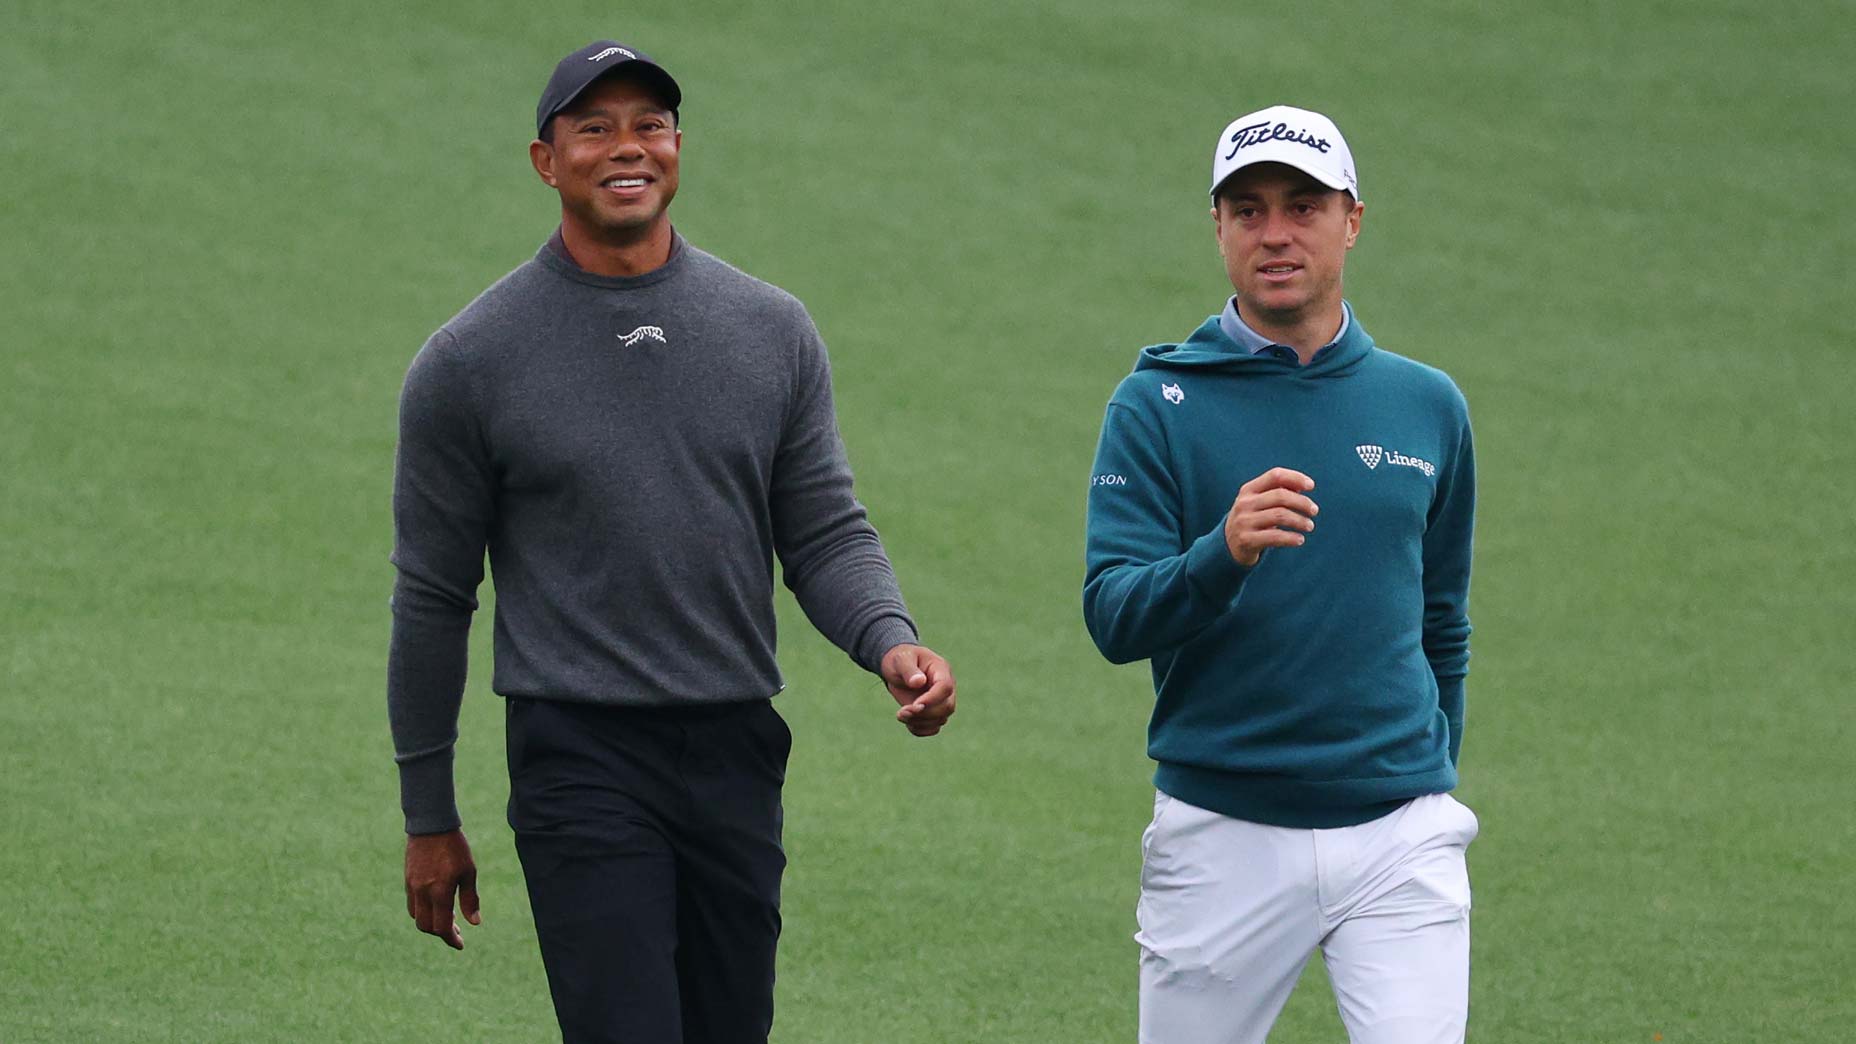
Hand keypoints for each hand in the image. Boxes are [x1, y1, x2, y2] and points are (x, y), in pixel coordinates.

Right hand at [405, 829, 479, 949]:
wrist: (431, 825)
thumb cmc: (455, 847)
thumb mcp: (468, 872)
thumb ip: (470, 899)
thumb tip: (475, 923)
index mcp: (439, 892)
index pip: (441, 927)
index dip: (451, 939)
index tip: (460, 944)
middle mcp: (422, 893)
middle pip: (426, 926)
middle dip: (440, 933)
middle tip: (456, 931)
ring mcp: (412, 887)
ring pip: (417, 916)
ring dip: (430, 922)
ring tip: (447, 918)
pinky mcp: (407, 880)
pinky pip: (412, 904)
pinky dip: (423, 911)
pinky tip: (436, 904)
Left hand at [880, 644, 955, 736]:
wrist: (897, 668)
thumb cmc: (900, 659)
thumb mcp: (901, 660)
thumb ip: (909, 670)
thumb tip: (919, 682)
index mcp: (941, 670)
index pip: (945, 687)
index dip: (932, 699)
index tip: (914, 705)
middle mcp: (946, 687)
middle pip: (947, 707)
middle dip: (925, 713)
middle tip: (902, 712)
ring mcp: (941, 701)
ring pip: (940, 719)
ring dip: (919, 722)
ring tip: (900, 714)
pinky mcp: (933, 713)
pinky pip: (933, 728)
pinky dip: (920, 730)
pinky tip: (906, 721)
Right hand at [1223, 467, 1317, 566]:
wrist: (1229, 544)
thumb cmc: (1253, 518)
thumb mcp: (1260, 502)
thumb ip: (1279, 491)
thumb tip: (1303, 485)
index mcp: (1249, 489)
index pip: (1275, 475)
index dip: (1296, 478)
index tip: (1311, 486)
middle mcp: (1244, 503)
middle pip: (1280, 496)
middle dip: (1302, 502)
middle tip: (1314, 511)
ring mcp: (1244, 521)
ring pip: (1280, 515)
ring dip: (1300, 521)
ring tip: (1309, 526)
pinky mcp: (1246, 540)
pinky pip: (1275, 537)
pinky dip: (1291, 538)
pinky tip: (1300, 540)